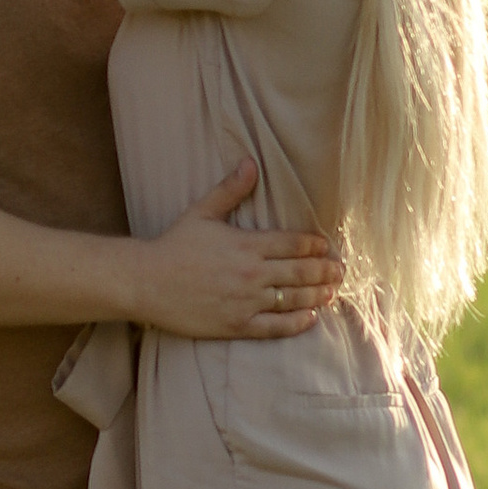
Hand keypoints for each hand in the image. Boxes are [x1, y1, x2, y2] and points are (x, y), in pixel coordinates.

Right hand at [132, 162, 345, 342]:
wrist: (147, 282)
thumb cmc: (174, 245)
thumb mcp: (202, 212)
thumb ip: (231, 190)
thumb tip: (250, 162)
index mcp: (247, 244)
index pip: (294, 243)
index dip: (315, 245)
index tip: (326, 246)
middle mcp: (252, 273)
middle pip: (301, 271)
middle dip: (325, 270)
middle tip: (341, 270)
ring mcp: (246, 301)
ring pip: (294, 299)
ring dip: (318, 294)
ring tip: (332, 292)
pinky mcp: (237, 324)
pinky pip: (275, 326)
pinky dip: (297, 323)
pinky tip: (310, 318)